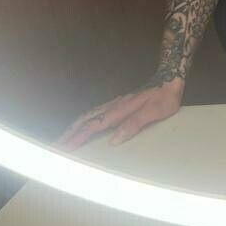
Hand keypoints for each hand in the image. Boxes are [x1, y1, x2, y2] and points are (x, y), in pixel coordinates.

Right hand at [58, 76, 183, 151]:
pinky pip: (95, 112)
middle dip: (70, 133)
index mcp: (120, 110)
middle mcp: (114, 106)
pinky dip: (84, 120)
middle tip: (55, 145)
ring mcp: (115, 103)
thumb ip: (134, 124)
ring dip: (74, 127)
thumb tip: (113, 141)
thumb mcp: (154, 112)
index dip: (79, 138)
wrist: (170, 78)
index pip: (94, 126)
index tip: (65, 147)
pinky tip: (82, 124)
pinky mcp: (118, 103)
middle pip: (86, 120)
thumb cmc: (164, 97)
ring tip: (63, 137)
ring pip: (89, 115)